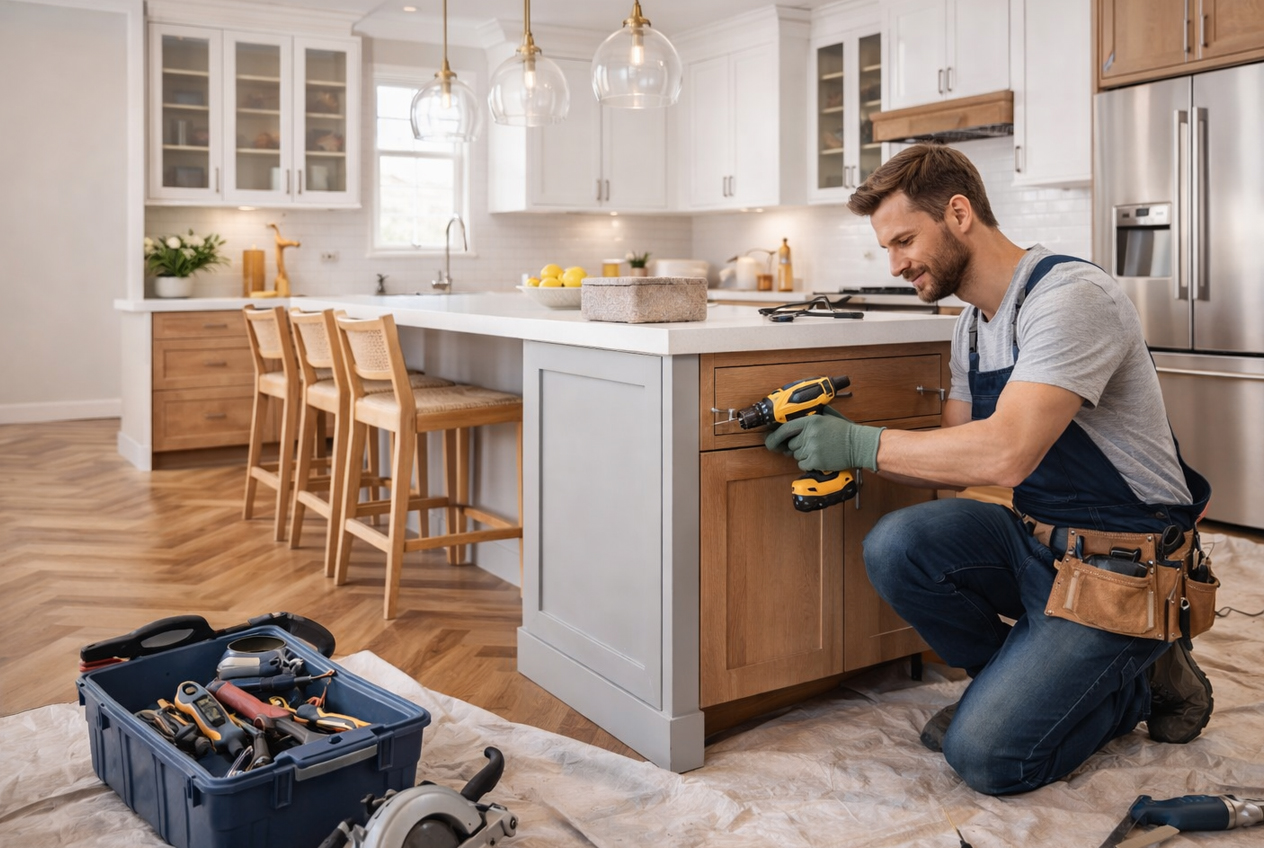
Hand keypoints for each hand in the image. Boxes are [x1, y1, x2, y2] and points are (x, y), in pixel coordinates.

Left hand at [764, 410, 883, 471]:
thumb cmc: (844, 431)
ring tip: (819, 451)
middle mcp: (809, 433)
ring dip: (804, 456)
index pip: (786, 429)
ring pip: (796, 456)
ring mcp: (812, 448)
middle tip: (812, 445)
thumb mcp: (827, 416)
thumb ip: (811, 417)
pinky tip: (820, 458)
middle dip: (798, 447)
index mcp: (811, 421)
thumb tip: (792, 422)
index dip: (775, 436)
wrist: (859, 444)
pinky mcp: (816, 461)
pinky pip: (802, 465)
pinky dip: (808, 464)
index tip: (769, 440)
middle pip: (791, 445)